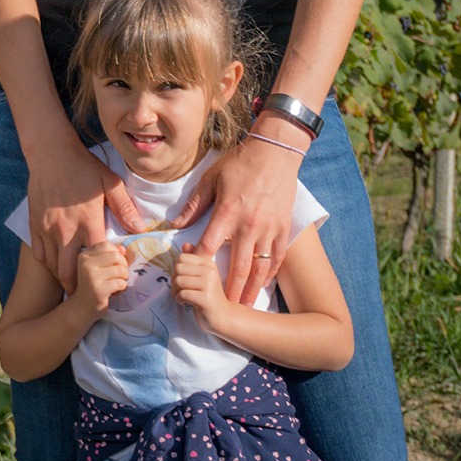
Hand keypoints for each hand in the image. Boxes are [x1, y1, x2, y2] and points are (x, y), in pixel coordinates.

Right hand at [26, 135, 145, 290]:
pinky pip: (39, 253)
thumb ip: (125, 207)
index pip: (98, 257)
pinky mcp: (35, 225)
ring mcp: (47, 229)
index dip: (106, 271)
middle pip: (70, 271)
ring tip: (73, 282)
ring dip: (63, 276)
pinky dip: (48, 262)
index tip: (112, 278)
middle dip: (79, 286)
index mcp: (88, 221)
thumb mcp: (110, 183)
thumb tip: (141, 228)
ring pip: (53, 266)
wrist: (50, 153)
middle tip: (88, 292)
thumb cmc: (84, 167)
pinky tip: (56, 262)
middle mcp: (66, 230)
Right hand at [70, 242, 127, 314]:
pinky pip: (121, 283)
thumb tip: (123, 248)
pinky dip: (122, 288)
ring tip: (117, 284)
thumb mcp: (98, 267)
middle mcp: (86, 263)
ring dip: (123, 278)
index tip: (114, 265)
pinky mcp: (99, 289)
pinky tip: (115, 292)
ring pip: (120, 270)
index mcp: (84, 255)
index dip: (116, 254)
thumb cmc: (92, 285)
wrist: (81, 307)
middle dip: (123, 266)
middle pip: (116, 256)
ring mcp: (91, 276)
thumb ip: (109, 256)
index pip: (107, 245)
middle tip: (119, 276)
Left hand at [170, 242, 232, 332]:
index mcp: (208, 263)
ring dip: (175, 292)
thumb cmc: (208, 296)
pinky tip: (185, 303)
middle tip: (179, 290)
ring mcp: (209, 284)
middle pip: (178, 268)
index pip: (182, 258)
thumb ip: (192, 262)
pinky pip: (183, 294)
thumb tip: (185, 245)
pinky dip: (179, 299)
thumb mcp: (200, 277)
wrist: (224, 317)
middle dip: (174, 281)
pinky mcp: (206, 298)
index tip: (181, 280)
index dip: (176, 269)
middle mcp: (209, 271)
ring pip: (179, 281)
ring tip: (181, 297)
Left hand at [181, 126, 302, 302]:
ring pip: (261, 266)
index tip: (196, 283)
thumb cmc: (239, 164)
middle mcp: (249, 226)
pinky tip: (265, 283)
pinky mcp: (284, 227)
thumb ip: (194, 205)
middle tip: (226, 307)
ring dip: (253, 288)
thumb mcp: (210, 180)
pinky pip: (278, 256)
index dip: (202, 268)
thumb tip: (175, 224)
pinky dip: (272, 272)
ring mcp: (269, 228)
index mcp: (227, 214)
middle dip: (232, 290)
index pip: (211, 247)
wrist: (275, 153)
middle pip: (238, 266)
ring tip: (246, 304)